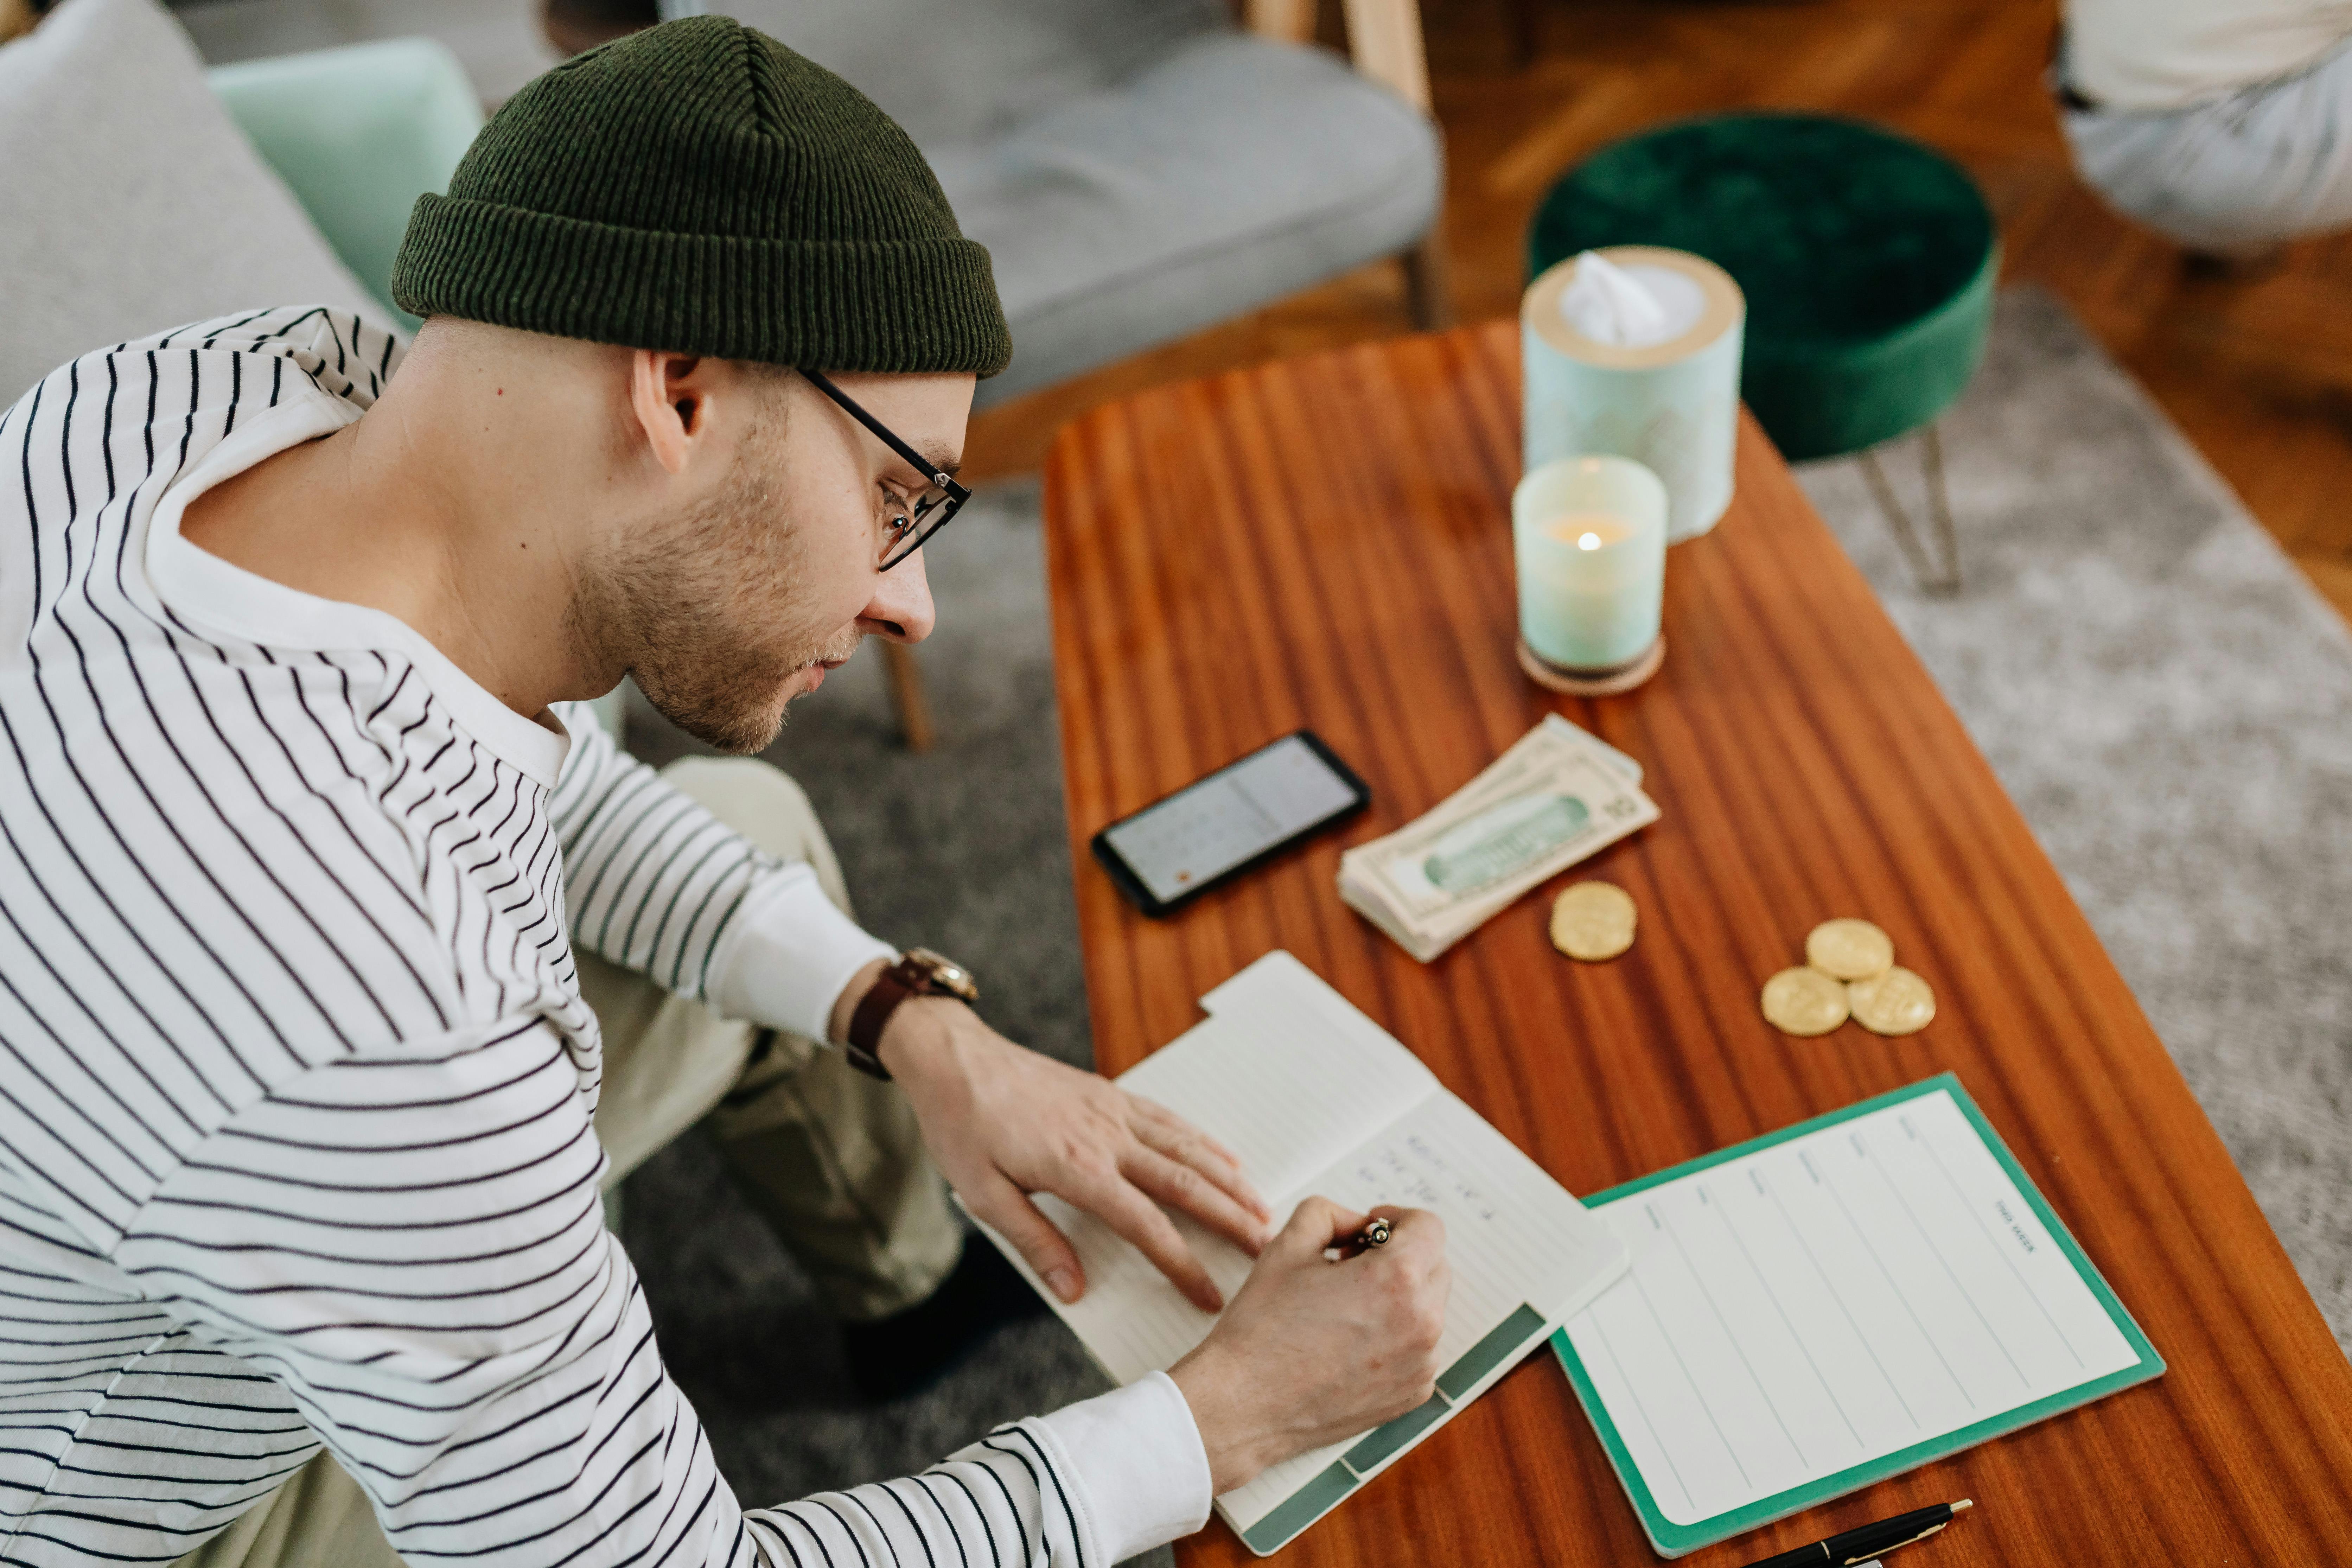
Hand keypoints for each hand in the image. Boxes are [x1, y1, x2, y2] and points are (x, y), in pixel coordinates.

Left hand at [850, 978, 1273, 1310]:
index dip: (1183, 1264)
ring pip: (1187, 1147)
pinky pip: (1169, 1119)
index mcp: (1078, 1169)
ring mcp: (1113, 1111)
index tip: (1210, 1294)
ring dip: (1229, 1179)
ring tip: (1262, 1209)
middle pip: (1184, 1183)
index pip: (1146, 1225)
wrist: (956, 1060)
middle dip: (1230, 1219)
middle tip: (1266, 1249)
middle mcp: (1107, 1137)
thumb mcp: (984, 1195)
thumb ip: (1035, 1242)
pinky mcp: (1110, 1094)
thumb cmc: (962, 1128)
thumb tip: (1075, 1290)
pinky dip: (1203, 1141)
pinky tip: (1225, 1158)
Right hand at [1169, 1198, 1450, 1494]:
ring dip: (1399, 1297)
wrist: (1246, 1403)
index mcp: (1397, 1279)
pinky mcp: (1413, 1394)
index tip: (1369, 1231)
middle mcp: (1422, 1323)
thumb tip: (1359, 1225)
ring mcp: (1422, 1364)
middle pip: (1434, 1265)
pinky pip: (1420, 1348)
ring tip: (1346, 1308)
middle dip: (1398, 1255)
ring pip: (1428, 1308)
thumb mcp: (1288, 1245)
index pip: (1429, 1227)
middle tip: (1350, 1265)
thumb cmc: (1263, 1327)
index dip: (1397, 1218)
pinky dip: (1396, 1336)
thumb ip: (1331, 1214)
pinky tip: (1350, 1343)